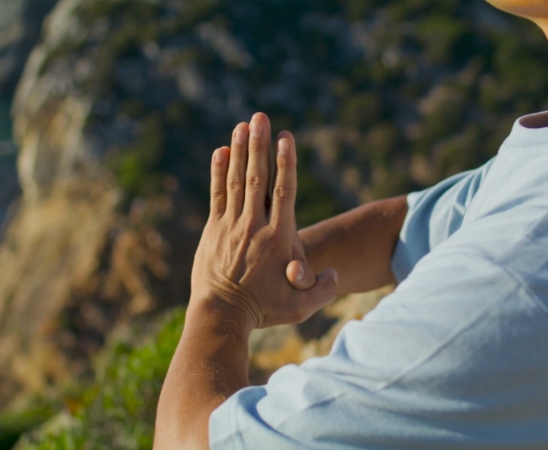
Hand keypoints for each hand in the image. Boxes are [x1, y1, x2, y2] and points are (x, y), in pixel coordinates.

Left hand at [190, 113, 337, 328]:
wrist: (221, 316)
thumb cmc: (264, 312)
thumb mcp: (301, 307)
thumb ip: (322, 289)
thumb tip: (334, 273)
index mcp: (278, 239)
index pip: (284, 192)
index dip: (286, 162)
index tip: (285, 138)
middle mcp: (254, 226)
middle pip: (257, 178)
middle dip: (260, 145)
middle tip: (260, 117)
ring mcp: (231, 227)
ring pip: (237, 181)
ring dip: (241, 151)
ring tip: (243, 125)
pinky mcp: (214, 231)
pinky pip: (217, 195)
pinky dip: (219, 172)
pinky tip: (221, 151)